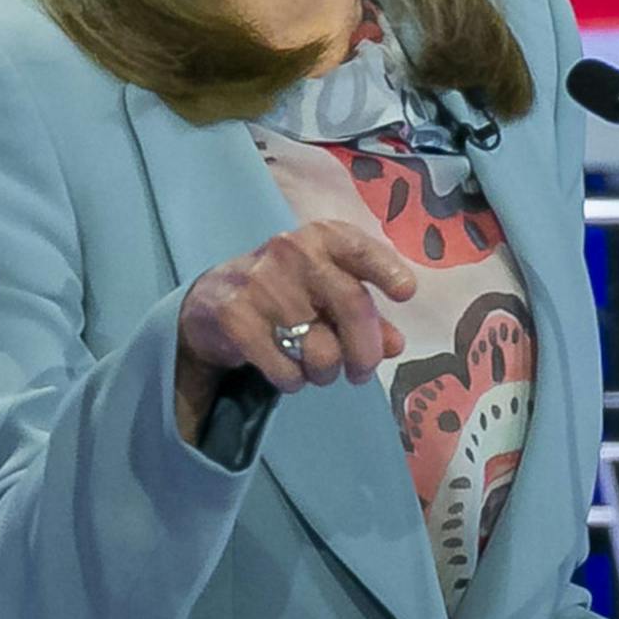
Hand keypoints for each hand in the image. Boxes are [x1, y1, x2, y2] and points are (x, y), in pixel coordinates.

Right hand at [174, 221, 417, 440]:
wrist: (212, 299)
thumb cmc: (287, 291)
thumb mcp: (326, 291)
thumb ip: (366, 314)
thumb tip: (395, 344)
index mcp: (321, 238)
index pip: (360, 249)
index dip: (387, 270)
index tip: (406, 293)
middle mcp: (292, 251)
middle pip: (352, 306)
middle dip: (366, 353)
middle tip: (361, 374)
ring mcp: (261, 282)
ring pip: (321, 349)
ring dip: (326, 371)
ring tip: (317, 369)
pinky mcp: (235, 316)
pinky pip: (286, 368)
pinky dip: (294, 381)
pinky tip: (288, 372)